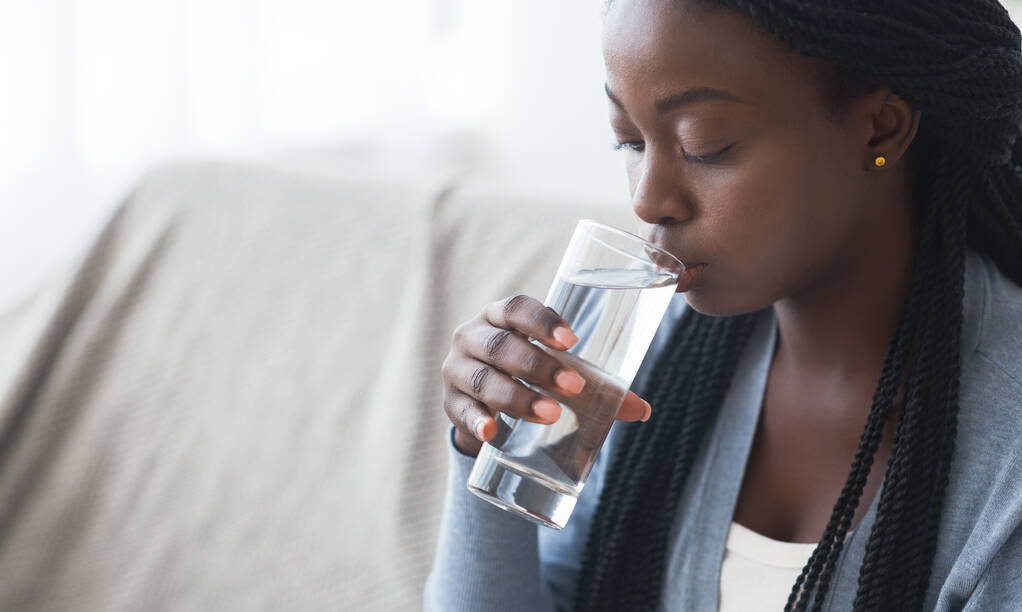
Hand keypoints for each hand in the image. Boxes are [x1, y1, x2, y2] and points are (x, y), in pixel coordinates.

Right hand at [441, 294, 652, 456]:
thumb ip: (597, 388)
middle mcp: (472, 335)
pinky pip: (460, 410)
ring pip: (482, 379)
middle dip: (538, 366)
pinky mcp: (450, 402)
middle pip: (501, 345)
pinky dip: (476, 420)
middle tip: (574, 387)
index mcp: (500, 316)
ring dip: (516, 397)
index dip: (541, 321)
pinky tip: (491, 432)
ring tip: (550, 414)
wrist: (484, 407)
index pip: (516, 308)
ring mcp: (456, 369)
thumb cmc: (530, 378)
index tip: (571, 341)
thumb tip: (641, 409)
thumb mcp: (559, 374)